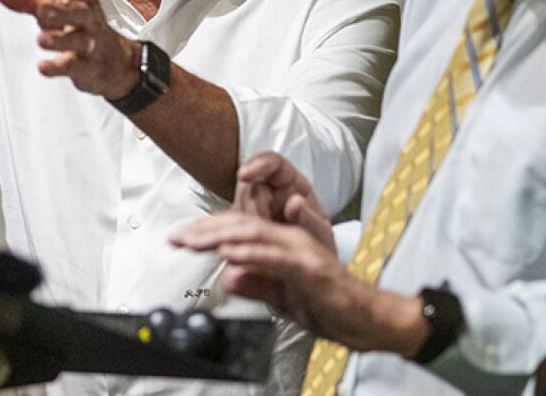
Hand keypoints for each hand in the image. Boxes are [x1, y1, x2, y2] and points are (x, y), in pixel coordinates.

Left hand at [0, 0, 136, 97]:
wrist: (115, 61)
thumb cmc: (79, 26)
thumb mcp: (56, 9)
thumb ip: (26, 0)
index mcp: (83, 0)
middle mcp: (90, 19)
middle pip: (78, 12)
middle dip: (60, 10)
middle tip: (41, 9)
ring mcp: (90, 44)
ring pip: (77, 40)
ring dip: (59, 40)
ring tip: (41, 39)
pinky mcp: (88, 67)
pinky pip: (73, 67)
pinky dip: (58, 67)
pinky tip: (43, 67)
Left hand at [171, 211, 359, 338]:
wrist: (367, 320)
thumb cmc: (329, 305)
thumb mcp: (282, 297)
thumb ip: (256, 284)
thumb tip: (228, 276)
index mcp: (282, 244)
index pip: (239, 229)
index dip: (207, 231)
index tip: (181, 237)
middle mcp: (291, 240)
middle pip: (241, 225)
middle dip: (205, 230)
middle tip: (178, 237)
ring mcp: (301, 252)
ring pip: (255, 234)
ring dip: (220, 236)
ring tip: (195, 241)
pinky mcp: (311, 269)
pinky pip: (276, 257)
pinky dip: (251, 255)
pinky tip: (230, 255)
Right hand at [235, 153, 333, 253]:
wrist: (309, 271)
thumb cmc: (318, 245)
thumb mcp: (320, 234)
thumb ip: (309, 218)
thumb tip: (295, 203)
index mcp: (290, 182)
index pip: (273, 163)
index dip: (257, 164)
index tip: (244, 175)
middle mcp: (268, 191)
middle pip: (251, 189)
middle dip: (255, 210)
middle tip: (268, 230)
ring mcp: (251, 208)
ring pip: (237, 209)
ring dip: (247, 228)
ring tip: (266, 246)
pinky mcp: (239, 227)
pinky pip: (230, 228)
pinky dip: (234, 238)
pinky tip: (245, 250)